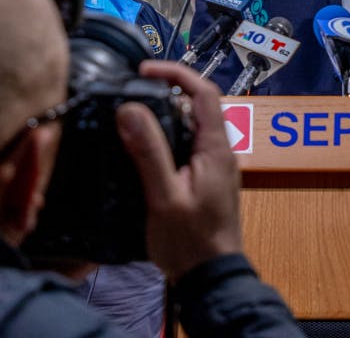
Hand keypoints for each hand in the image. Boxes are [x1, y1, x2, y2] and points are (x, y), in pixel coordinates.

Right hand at [119, 60, 243, 280]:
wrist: (210, 278)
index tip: (144, 71)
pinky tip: (141, 149)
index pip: (204, 92)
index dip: (176, 74)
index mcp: (216, 148)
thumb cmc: (190, 241)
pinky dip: (165, 138)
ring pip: (189, 126)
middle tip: (129, 93)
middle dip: (164, 93)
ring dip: (162, 116)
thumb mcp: (164, 195)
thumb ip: (149, 151)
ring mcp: (214, 166)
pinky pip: (186, 146)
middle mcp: (220, 151)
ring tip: (129, 117)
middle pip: (196, 106)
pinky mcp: (205, 180)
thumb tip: (130, 109)